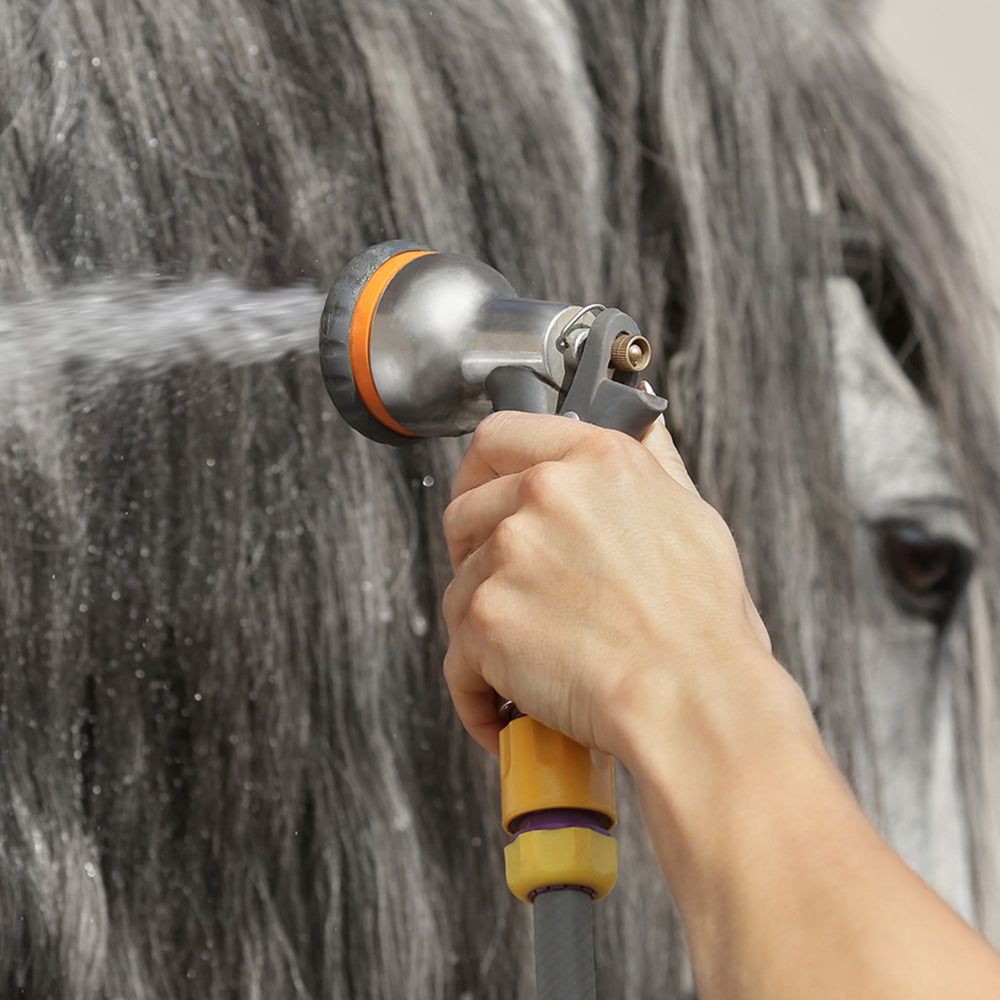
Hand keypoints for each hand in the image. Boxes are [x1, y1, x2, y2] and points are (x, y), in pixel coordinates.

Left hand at [441, 408, 774, 762]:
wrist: (693, 697)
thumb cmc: (701, 624)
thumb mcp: (691, 514)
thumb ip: (651, 460)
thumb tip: (638, 419)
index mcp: (594, 460)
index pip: (501, 434)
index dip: (481, 469)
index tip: (482, 491)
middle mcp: (545, 495)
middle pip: (465, 512)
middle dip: (476, 555)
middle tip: (507, 590)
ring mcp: (508, 555)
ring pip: (460, 587)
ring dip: (483, 625)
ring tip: (527, 660)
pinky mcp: (485, 619)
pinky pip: (457, 656)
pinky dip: (475, 688)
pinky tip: (506, 705)